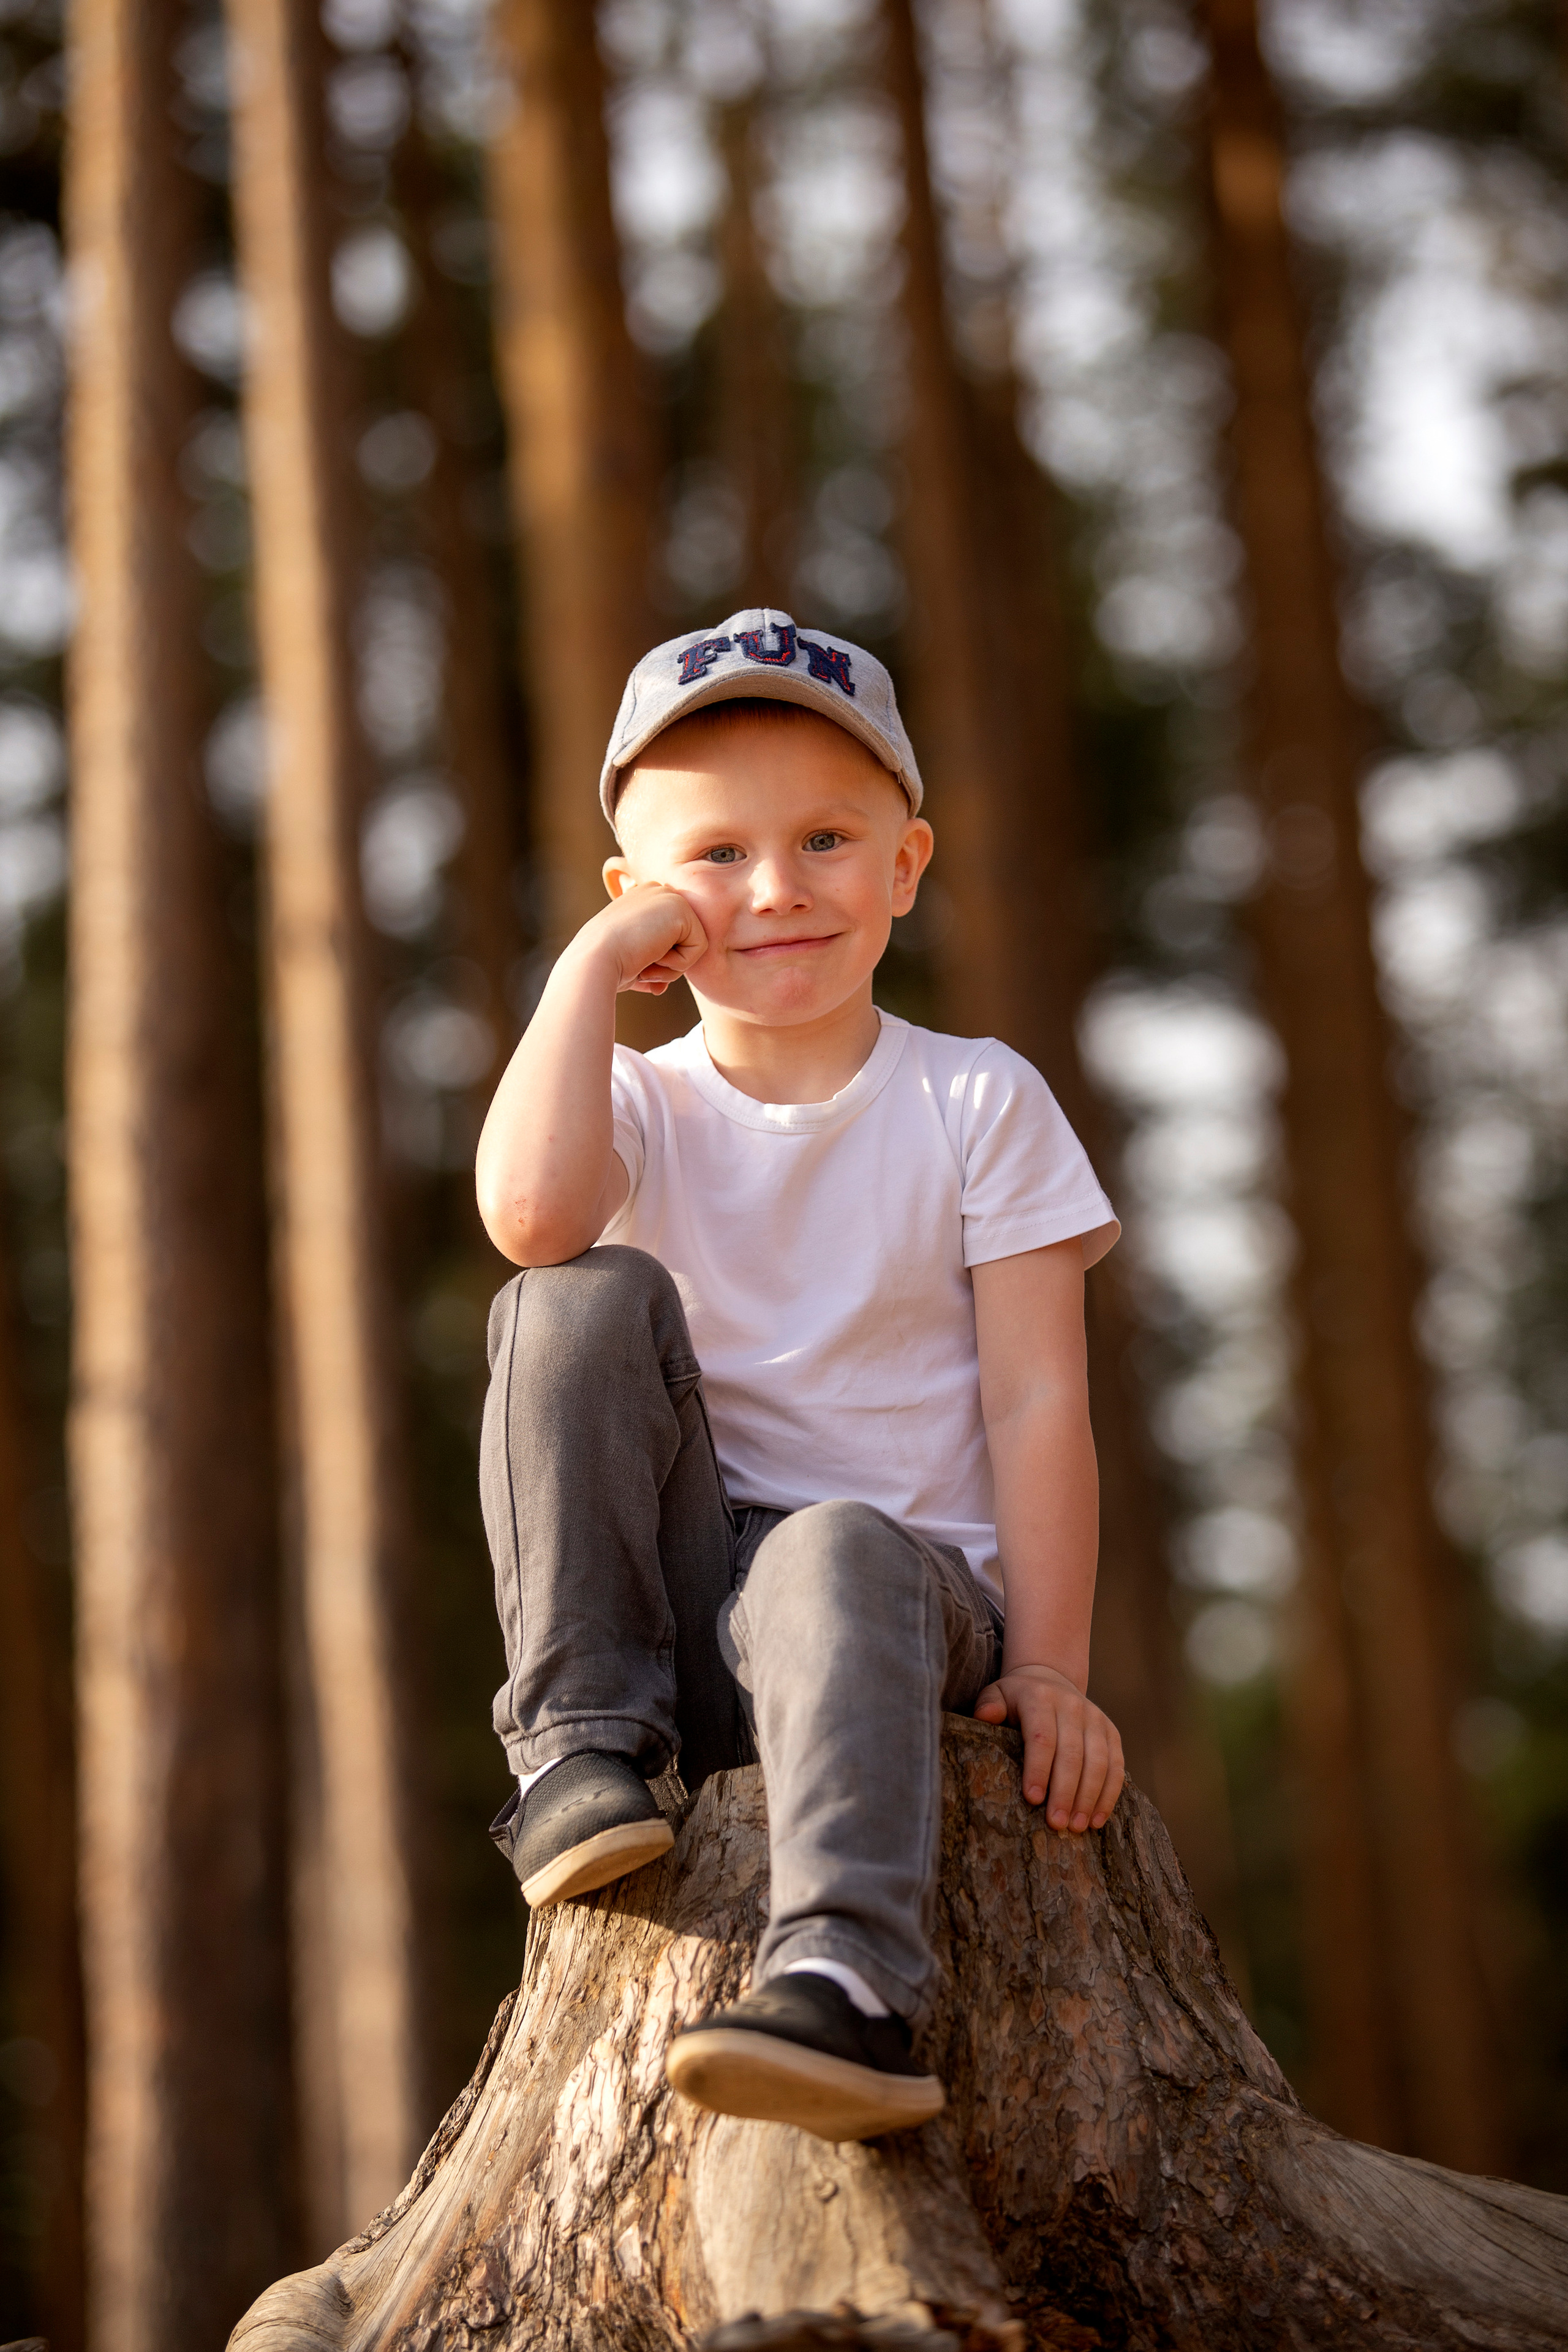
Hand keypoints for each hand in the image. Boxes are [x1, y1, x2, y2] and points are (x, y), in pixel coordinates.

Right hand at [586, 880, 707, 994]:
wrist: (594, 960)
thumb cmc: (605, 965)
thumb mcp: (629, 960)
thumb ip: (648, 967)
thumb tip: (660, 987)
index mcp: (643, 898)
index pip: (671, 936)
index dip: (657, 960)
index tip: (633, 964)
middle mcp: (657, 891)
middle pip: (685, 938)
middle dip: (668, 963)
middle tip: (641, 967)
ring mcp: (669, 896)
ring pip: (694, 944)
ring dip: (672, 966)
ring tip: (646, 962)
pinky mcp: (681, 910)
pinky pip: (699, 948)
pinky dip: (679, 964)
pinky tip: (653, 957)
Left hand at [974, 1662, 1123, 1831]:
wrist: (1050, 1680)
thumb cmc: (1016, 1699)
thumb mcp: (997, 1696)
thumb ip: (989, 1706)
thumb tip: (985, 1717)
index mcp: (1041, 1698)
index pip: (1042, 1737)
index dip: (1038, 1768)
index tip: (1032, 1799)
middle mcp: (1072, 1706)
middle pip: (1072, 1754)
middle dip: (1064, 1792)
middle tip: (1056, 1823)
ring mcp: (1096, 1719)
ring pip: (1098, 1762)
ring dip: (1089, 1798)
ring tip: (1077, 1827)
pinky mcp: (1111, 1733)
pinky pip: (1116, 1766)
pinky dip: (1108, 1795)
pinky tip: (1097, 1820)